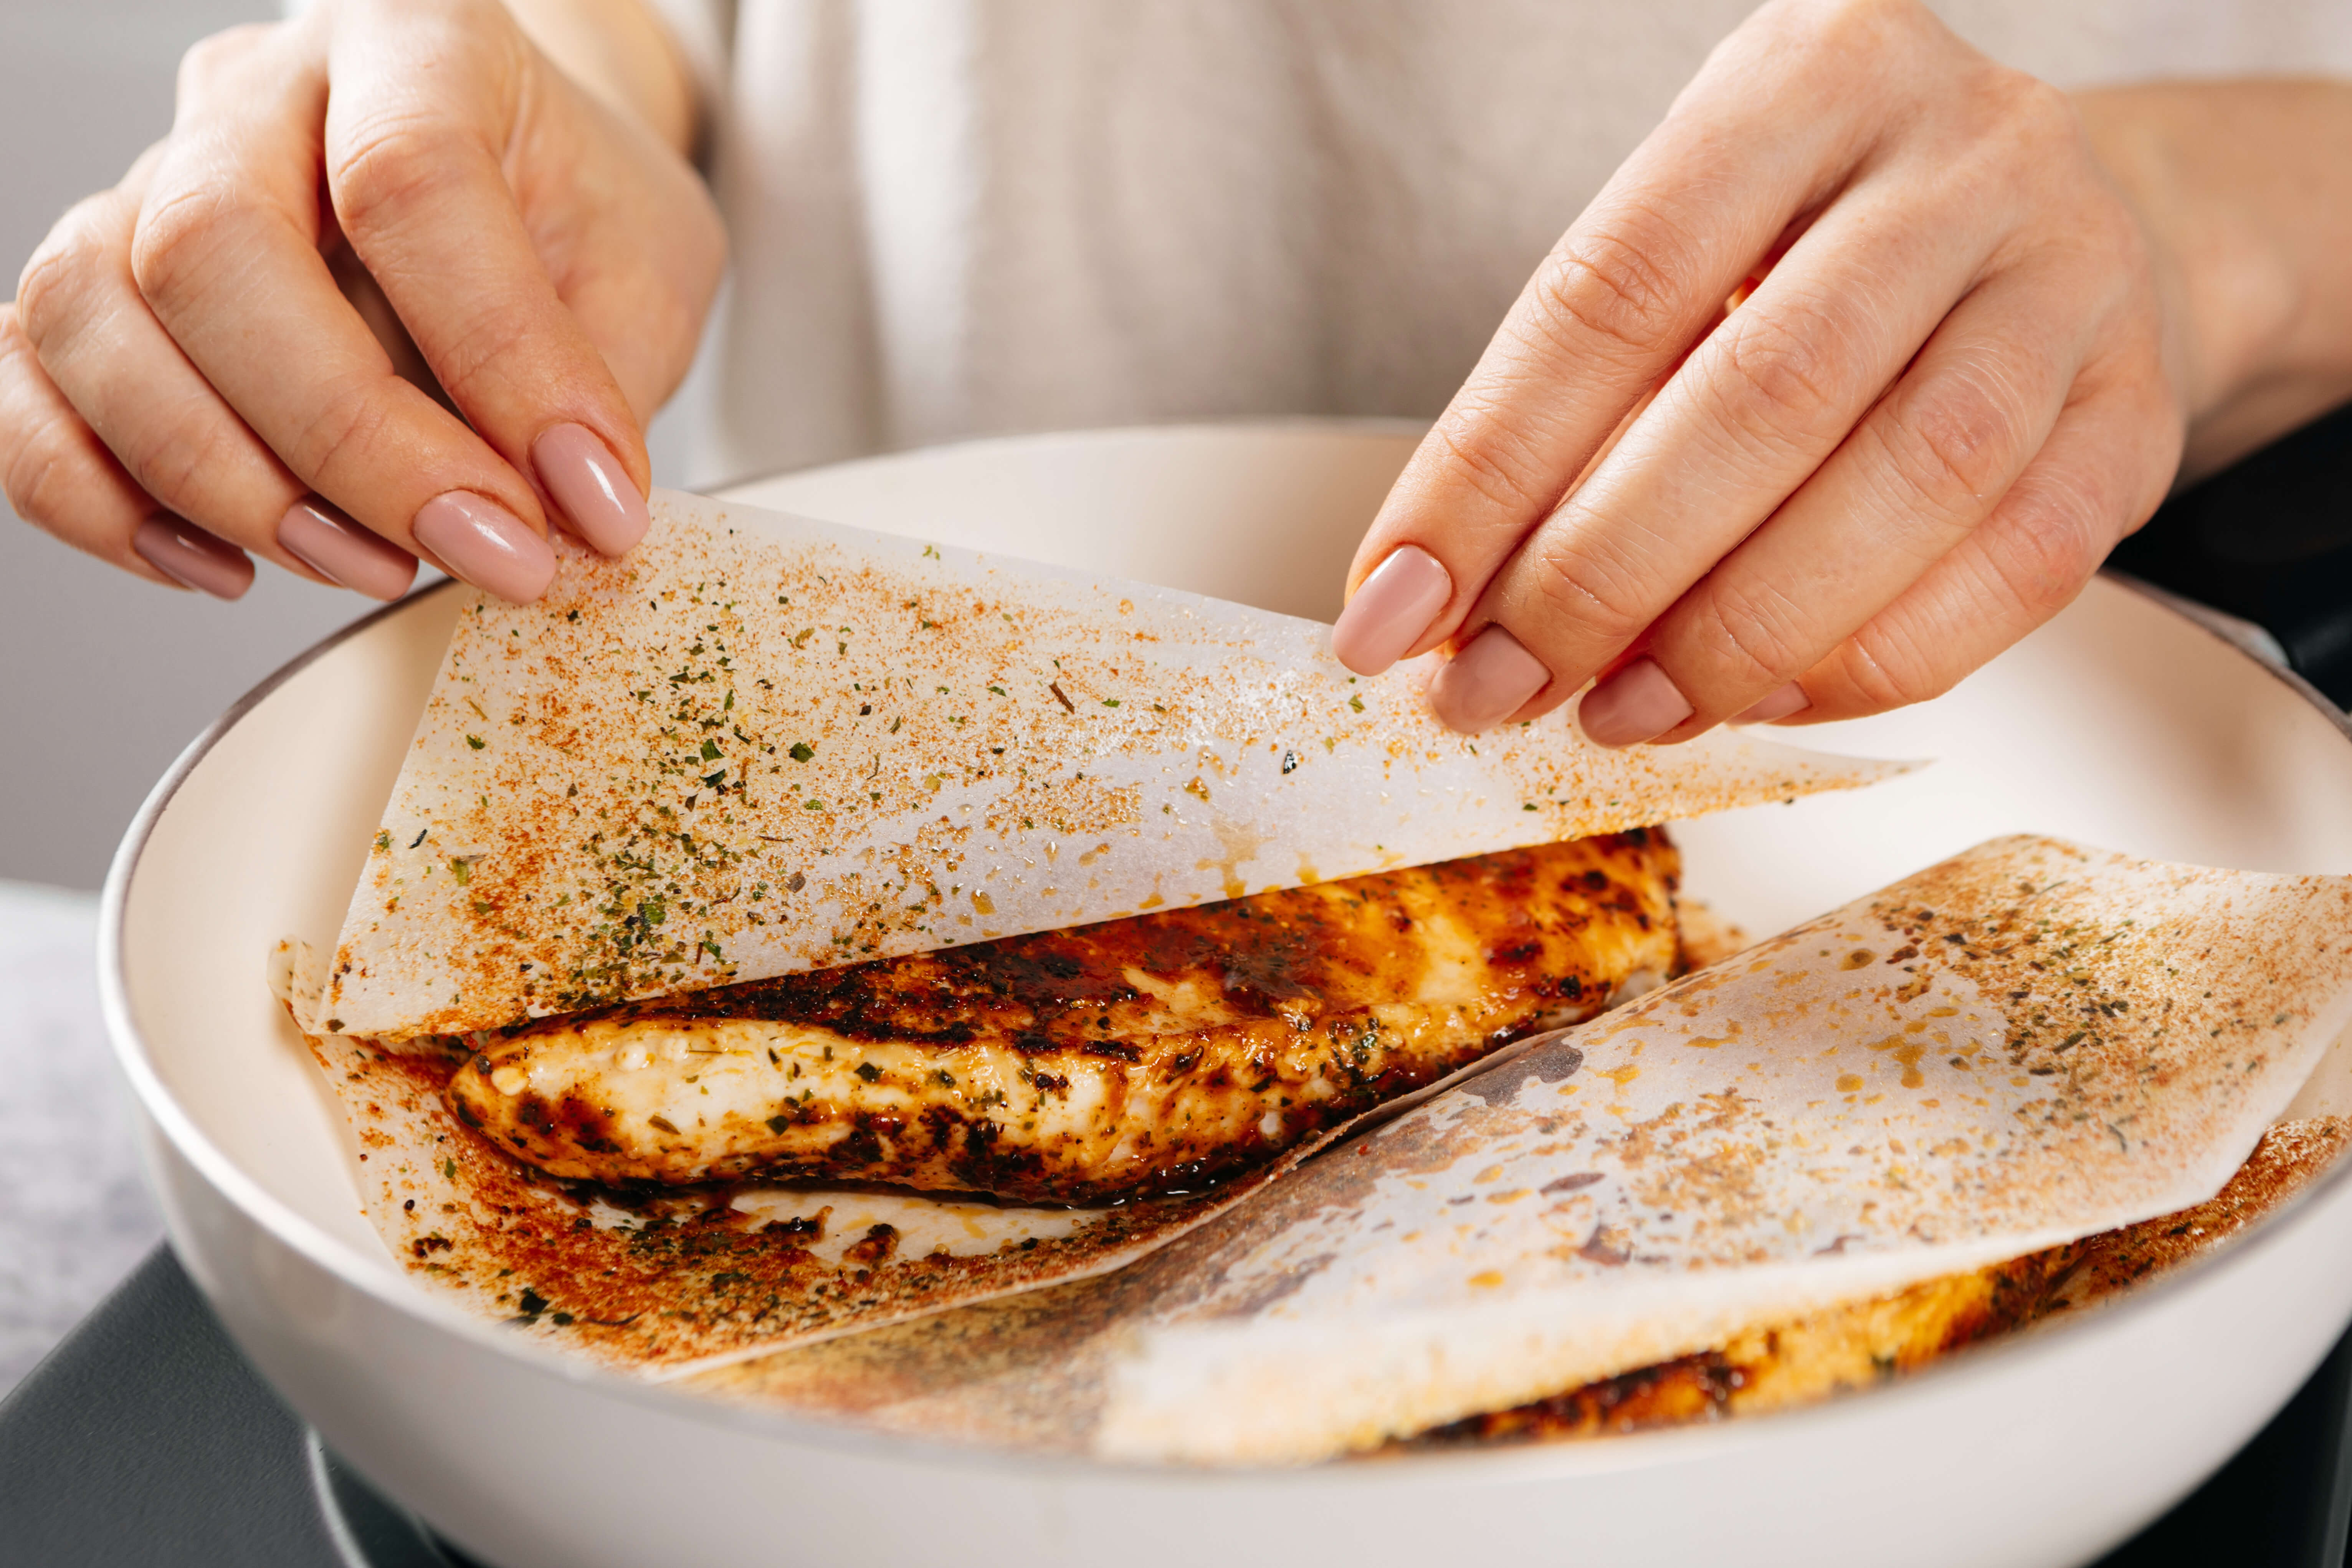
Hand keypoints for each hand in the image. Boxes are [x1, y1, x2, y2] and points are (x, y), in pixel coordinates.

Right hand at [2, 0, 722, 602]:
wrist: (519, 178)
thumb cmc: (579, 215)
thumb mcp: (647, 274)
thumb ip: (603, 387)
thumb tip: (572, 518)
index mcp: (415, 41)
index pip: (409, 179)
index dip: (500, 361)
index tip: (587, 501)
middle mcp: (259, 93)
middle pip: (211, 246)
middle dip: (344, 440)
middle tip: (478, 551)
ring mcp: (151, 177)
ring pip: (91, 313)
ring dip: (222, 478)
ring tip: (366, 566)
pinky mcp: (102, 286)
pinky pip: (25, 384)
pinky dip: (101, 496)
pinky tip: (223, 565)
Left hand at [1331, 0, 2184, 742]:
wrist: (2061, 230)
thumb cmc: (1823, 254)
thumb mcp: (1694, 263)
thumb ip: (1579, 410)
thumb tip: (1443, 600)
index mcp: (1806, 82)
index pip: (1605, 295)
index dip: (1483, 475)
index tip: (1392, 608)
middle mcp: (1959, 158)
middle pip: (1755, 399)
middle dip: (1597, 577)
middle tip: (1494, 687)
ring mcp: (2071, 281)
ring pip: (1902, 487)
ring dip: (1732, 635)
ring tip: (1616, 712)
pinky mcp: (2136, 414)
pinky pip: (2009, 572)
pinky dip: (1865, 661)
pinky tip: (1760, 697)